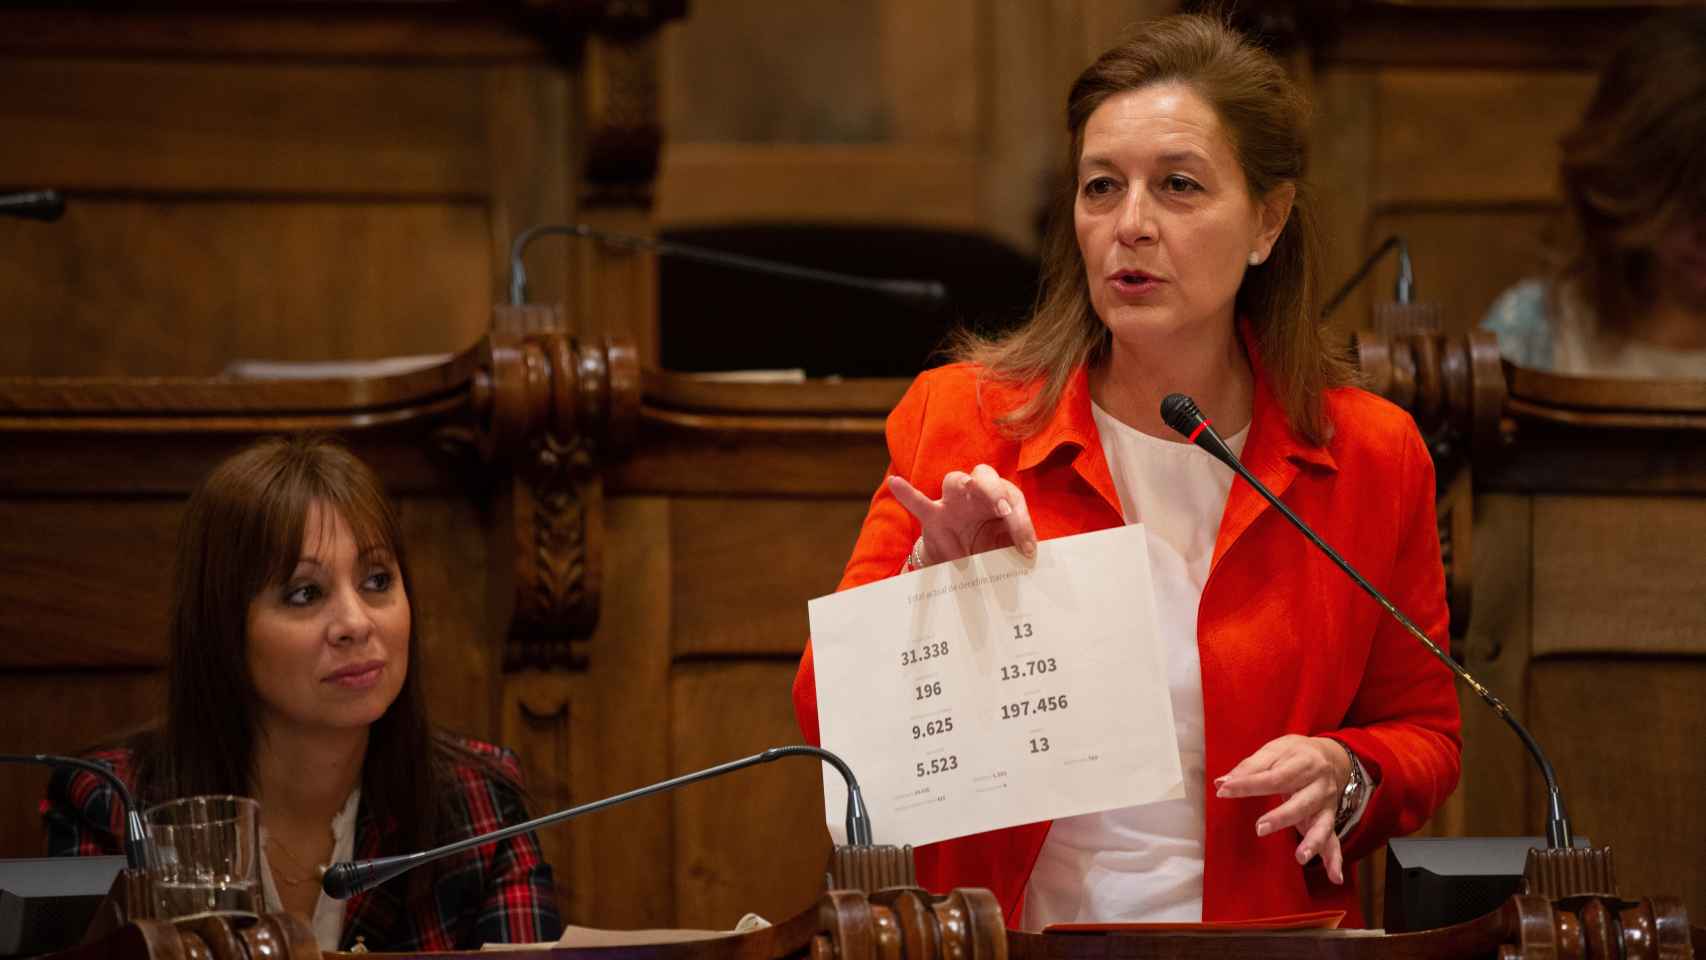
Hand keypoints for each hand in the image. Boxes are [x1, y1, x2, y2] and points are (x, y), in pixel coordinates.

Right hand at [888, 465, 1037, 563]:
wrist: (965, 563)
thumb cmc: (990, 548)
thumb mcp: (1007, 549)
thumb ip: (1016, 547)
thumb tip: (1028, 556)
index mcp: (1001, 498)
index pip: (1013, 499)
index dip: (1022, 522)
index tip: (1026, 547)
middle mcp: (977, 493)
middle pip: (985, 474)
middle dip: (996, 490)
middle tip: (1005, 511)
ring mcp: (953, 502)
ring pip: (955, 480)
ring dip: (965, 484)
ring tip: (970, 488)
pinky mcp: (933, 516)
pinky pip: (919, 502)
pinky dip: (907, 493)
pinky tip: (896, 482)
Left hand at [1214, 735, 1352, 883]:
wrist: (1331, 756)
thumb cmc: (1295, 754)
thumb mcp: (1275, 750)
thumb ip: (1250, 767)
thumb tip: (1222, 782)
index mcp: (1304, 763)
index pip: (1274, 777)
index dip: (1248, 784)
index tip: (1224, 790)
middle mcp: (1319, 785)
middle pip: (1300, 803)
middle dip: (1281, 817)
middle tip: (1259, 828)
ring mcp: (1326, 805)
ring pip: (1321, 825)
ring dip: (1312, 842)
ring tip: (1301, 857)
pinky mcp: (1328, 820)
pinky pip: (1334, 841)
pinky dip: (1335, 859)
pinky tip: (1335, 877)